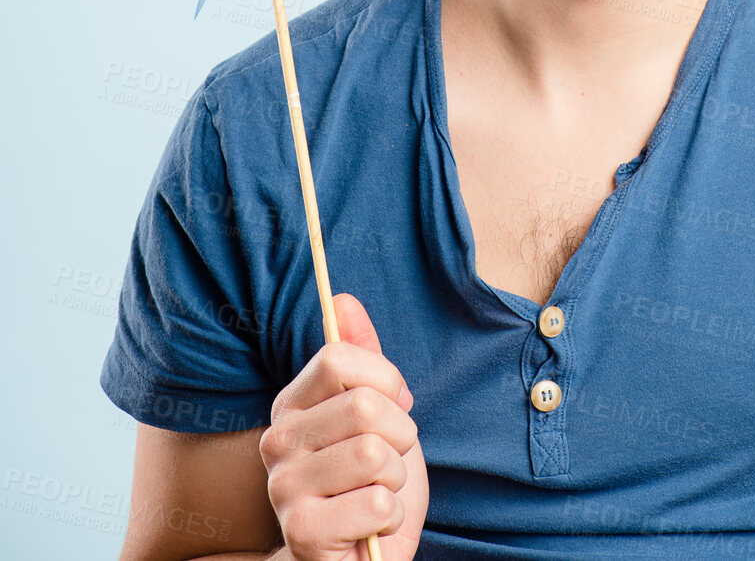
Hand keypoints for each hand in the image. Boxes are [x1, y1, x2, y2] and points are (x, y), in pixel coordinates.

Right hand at [259, 292, 428, 560]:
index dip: (384, 378)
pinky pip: (377, 503)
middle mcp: (276, 443)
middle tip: (389, 461)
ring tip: (377, 493)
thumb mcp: (377, 412)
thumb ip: (361, 358)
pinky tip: (370, 527)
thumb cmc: (370, 482)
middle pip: (363, 405)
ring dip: (395, 479)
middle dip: (400, 435)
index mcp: (291, 406)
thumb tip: (342, 297)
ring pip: (374, 454)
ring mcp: (284, 489)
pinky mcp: (302, 532)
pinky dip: (390, 517)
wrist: (360, 555)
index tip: (395, 402)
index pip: (337, 358)